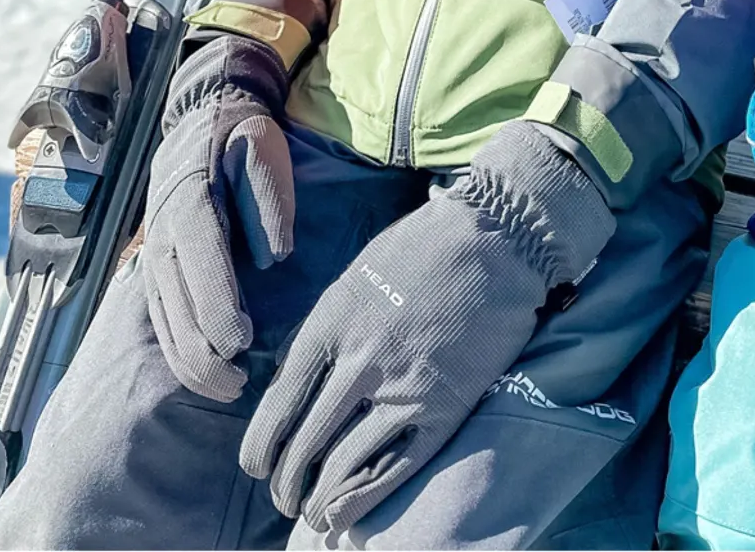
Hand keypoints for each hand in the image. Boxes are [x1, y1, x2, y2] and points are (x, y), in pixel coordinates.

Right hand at [142, 35, 293, 401]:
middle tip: (239, 385)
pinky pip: (161, 317)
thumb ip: (269, 195)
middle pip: (176, 304)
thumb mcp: (264, 145)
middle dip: (204, 351)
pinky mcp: (155, 268)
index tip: (241, 341)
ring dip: (190, 360)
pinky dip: (179, 349)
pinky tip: (202, 373)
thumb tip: (274, 255)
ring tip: (227, 389)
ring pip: (164, 319)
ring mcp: (153, 254)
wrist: (204, 118)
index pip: (201, 262)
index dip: (216, 306)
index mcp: (190, 202)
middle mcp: (163, 234)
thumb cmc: (244, 135)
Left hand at [241, 120, 613, 536]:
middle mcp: (360, 360)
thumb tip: (290, 382)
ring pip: (341, 467)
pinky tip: (343, 515)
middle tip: (285, 495)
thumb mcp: (357, 276)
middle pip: (303, 444)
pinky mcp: (444, 409)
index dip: (259, 448)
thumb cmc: (424, 249)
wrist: (497, 238)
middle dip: (285, 483)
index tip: (256, 465)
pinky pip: (392, 471)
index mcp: (331, 322)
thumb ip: (324, 329)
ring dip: (317, 501)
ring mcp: (403, 388)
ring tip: (314, 511)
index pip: (278, 405)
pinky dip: (360, 502)